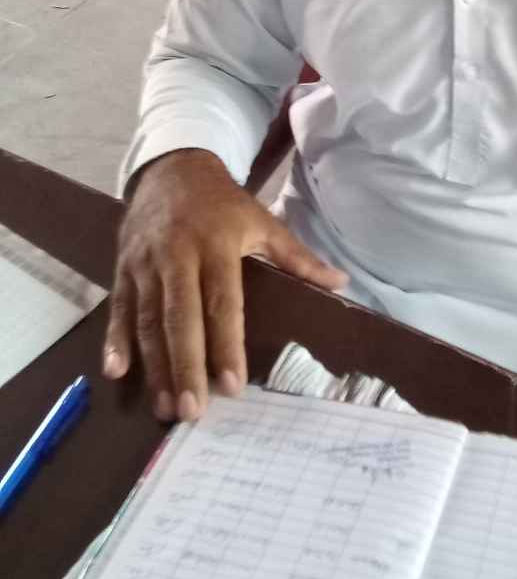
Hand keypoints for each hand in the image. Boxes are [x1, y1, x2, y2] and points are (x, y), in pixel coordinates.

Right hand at [103, 149, 347, 421]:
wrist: (173, 167)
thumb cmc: (223, 203)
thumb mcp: (262, 221)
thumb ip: (297, 258)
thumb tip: (340, 283)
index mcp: (216, 245)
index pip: (222, 302)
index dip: (226, 345)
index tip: (233, 385)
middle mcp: (177, 255)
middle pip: (180, 318)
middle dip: (186, 366)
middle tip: (193, 411)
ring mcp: (145, 263)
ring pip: (148, 320)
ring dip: (155, 366)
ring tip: (166, 406)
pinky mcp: (123, 266)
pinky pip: (119, 307)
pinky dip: (114, 340)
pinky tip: (115, 372)